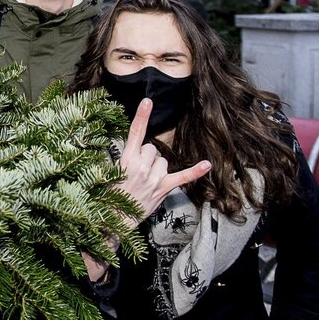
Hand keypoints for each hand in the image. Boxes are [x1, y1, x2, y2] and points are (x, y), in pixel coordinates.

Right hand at [116, 98, 210, 222]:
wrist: (115, 218)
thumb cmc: (111, 195)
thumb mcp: (112, 172)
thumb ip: (127, 158)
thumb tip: (140, 151)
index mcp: (126, 160)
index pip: (135, 133)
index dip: (141, 116)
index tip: (148, 101)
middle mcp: (142, 167)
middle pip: (152, 148)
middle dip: (146, 156)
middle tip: (136, 171)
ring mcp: (154, 178)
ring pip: (163, 160)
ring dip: (157, 167)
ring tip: (146, 181)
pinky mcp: (164, 188)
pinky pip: (182, 177)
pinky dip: (195, 171)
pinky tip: (206, 165)